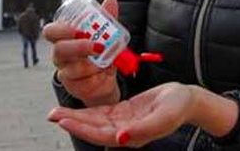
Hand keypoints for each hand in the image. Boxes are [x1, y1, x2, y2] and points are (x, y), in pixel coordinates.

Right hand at [43, 0, 119, 106]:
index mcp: (64, 38)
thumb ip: (107, 18)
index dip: (60, 30)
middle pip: (59, 50)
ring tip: (105, 60)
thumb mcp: (104, 34)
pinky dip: (96, 76)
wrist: (105, 76)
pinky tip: (103, 71)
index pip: (51, 31)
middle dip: (78, 47)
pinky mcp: (74, 86)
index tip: (77, 29)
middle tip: (96, 45)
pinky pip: (83, 82)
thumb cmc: (99, 51)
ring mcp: (65, 71)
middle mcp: (60, 55)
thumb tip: (111, 0)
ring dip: (92, 64)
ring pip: (73, 68)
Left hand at [47, 82, 196, 147]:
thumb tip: (119, 139)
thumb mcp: (163, 117)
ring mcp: (123, 123)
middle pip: (92, 128)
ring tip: (57, 112)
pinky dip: (88, 111)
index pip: (100, 134)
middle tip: (52, 114)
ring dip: (76, 117)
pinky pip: (102, 112)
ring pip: (94, 121)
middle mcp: (124, 132)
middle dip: (72, 122)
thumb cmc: (178, 107)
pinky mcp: (124, 113)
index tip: (64, 121)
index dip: (81, 128)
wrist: (187, 100)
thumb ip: (143, 129)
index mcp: (132, 135)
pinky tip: (76, 109)